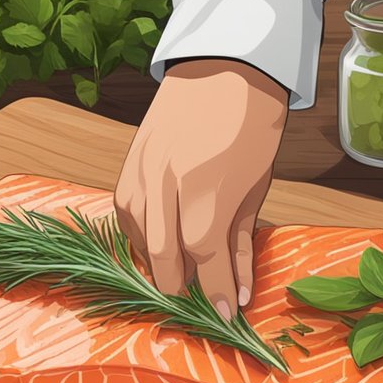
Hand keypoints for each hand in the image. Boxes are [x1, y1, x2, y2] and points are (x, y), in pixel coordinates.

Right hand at [115, 59, 288, 318]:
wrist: (226, 67)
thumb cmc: (252, 127)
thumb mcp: (256, 189)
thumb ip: (241, 244)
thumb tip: (239, 292)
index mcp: (207, 189)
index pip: (204, 259)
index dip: (216, 292)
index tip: (225, 314)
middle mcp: (167, 184)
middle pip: (164, 257)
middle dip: (182, 288)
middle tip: (199, 302)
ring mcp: (143, 172)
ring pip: (139, 239)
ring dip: (159, 264)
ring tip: (181, 273)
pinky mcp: (129, 164)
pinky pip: (126, 214)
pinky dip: (141, 237)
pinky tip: (159, 243)